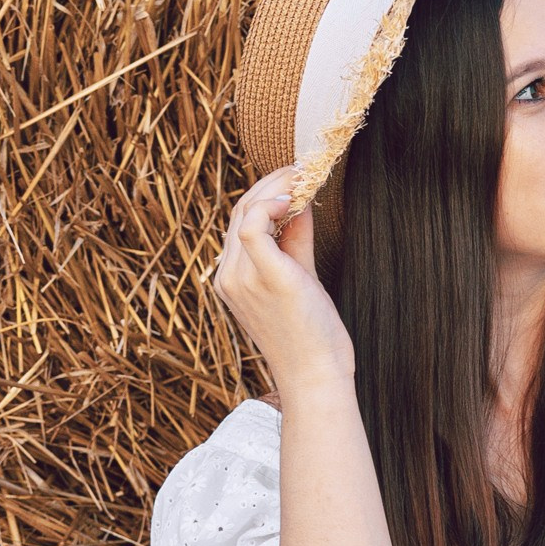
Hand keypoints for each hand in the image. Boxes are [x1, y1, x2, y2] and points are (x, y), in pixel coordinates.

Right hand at [212, 171, 355, 398]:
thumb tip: (300, 203)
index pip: (240, 222)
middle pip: (240, 210)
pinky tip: (292, 200)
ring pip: (245, 211)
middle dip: (272, 184)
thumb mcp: (300, 277)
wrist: (315, 375)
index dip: (266, 195)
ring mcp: (241, 278)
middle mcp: (228, 277)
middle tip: (303, 170)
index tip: (294, 180)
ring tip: (303, 177)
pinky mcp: (263, 277)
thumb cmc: (311, 335)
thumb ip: (295, 240)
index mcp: (231, 279)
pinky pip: (251, 225)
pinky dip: (270, 204)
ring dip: (275, 188)